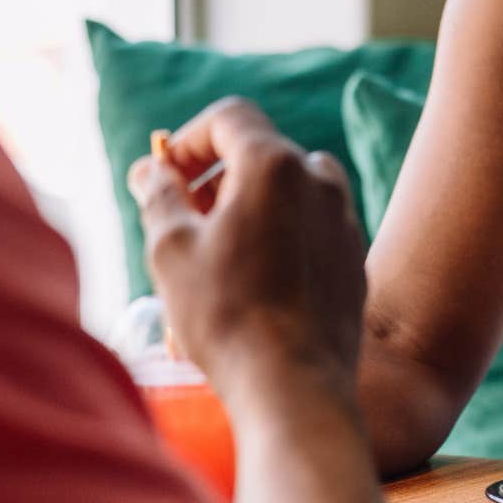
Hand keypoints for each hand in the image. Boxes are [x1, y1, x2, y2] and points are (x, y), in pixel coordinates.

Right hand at [129, 97, 367, 407]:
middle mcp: (319, 180)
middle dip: (215, 173)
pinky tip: (254, 276)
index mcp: (275, 165)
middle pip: (261, 151)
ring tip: (217, 245)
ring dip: (251, 201)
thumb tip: (149, 170)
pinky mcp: (353, 256)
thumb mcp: (171, 249)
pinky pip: (311, 224)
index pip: (230, 117)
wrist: (295, 385)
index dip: (188, 138)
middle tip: (182, 213)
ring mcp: (343, 217)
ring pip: (290, 187)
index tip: (165, 174)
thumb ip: (159, 195)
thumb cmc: (226, 314)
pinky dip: (280, 230)